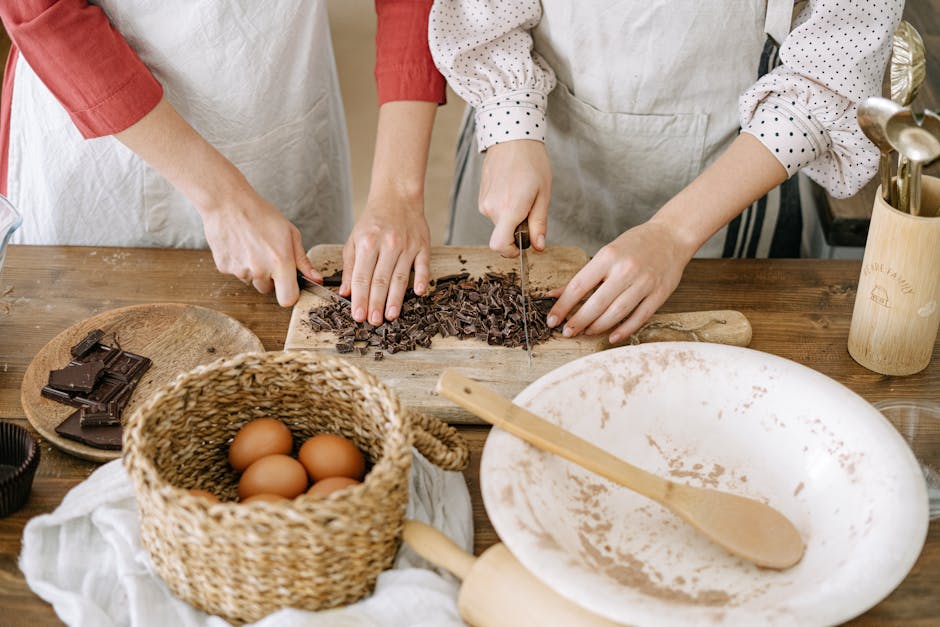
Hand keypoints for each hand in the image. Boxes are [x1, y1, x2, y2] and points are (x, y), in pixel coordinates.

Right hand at [201, 185, 318, 307]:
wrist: (227, 202)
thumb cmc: (261, 214)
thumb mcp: (290, 233)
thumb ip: (303, 261)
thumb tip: (315, 278)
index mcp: (280, 262)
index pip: (288, 299)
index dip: (290, 293)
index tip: (289, 284)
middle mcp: (259, 270)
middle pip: (268, 290)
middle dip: (270, 278)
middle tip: (268, 255)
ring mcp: (240, 270)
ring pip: (251, 280)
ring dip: (254, 270)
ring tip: (252, 246)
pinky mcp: (224, 267)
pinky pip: (236, 273)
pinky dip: (239, 263)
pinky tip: (239, 245)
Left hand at [340, 193, 430, 323]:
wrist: (397, 197)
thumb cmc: (374, 221)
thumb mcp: (354, 239)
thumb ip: (349, 266)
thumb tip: (345, 292)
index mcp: (367, 243)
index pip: (361, 276)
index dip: (359, 298)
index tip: (358, 315)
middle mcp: (387, 244)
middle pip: (380, 280)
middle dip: (376, 303)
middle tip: (373, 322)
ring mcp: (407, 245)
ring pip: (400, 276)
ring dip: (395, 299)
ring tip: (390, 316)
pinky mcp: (422, 245)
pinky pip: (423, 265)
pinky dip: (421, 279)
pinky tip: (418, 293)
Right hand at [479, 140, 550, 255]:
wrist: (511, 138)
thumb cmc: (532, 163)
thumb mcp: (543, 195)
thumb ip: (539, 223)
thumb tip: (538, 246)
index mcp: (509, 209)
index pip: (499, 245)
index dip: (511, 252)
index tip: (522, 246)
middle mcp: (492, 209)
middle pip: (502, 234)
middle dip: (517, 229)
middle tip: (530, 208)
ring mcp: (484, 203)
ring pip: (499, 223)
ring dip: (511, 216)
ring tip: (521, 193)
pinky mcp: (481, 197)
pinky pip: (494, 212)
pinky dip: (504, 208)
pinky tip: (512, 189)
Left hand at [546, 221, 694, 342]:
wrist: (672, 235)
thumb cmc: (636, 245)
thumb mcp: (606, 253)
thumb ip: (583, 277)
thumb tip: (555, 295)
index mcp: (608, 256)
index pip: (579, 286)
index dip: (563, 306)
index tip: (552, 319)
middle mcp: (626, 269)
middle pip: (597, 303)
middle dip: (578, 321)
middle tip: (567, 331)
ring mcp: (644, 282)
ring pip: (617, 312)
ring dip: (598, 326)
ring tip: (586, 332)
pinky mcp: (659, 294)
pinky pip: (639, 317)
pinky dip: (624, 330)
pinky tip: (611, 336)